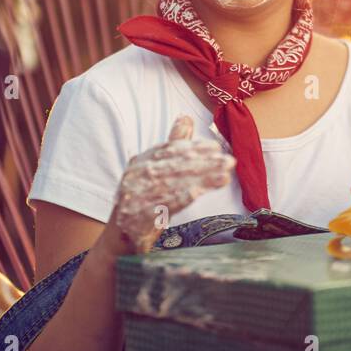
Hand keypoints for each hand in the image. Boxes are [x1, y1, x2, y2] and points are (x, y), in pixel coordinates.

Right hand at [106, 115, 234, 252]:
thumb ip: (172, 144)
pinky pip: (164, 204)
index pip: (169, 150)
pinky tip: (201, 192)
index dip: (193, 148)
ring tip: (224, 176)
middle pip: (174, 166)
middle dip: (204, 163)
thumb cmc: (143, 196)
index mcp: (140, 161)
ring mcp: (135, 196)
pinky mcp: (139, 216)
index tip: (215, 148)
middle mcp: (135, 176)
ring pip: (174, 184)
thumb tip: (186, 118)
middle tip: (228, 161)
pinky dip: (184, 196)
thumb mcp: (155, 167)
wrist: (122, 233)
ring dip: (201, 179)